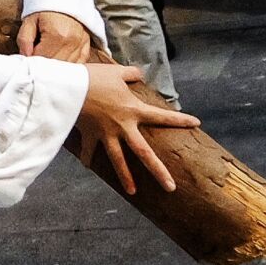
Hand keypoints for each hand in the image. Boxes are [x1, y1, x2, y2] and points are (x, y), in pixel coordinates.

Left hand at [18, 10, 92, 62]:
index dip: (31, 63)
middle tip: (33, 63)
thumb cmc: (44, 6)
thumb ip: (24, 39)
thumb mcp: (29, 19)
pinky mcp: (87, 44)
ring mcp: (81, 43)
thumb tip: (25, 57)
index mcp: (57, 35)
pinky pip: (80, 63)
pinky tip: (59, 64)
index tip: (25, 62)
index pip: (42, 60)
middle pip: (55, 66)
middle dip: (43, 67)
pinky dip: (69, 66)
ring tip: (45, 62)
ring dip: (55, 68)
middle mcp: (72, 41)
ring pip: (67, 67)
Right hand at [72, 63, 197, 194]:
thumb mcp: (116, 72)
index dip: (180, 119)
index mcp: (133, 110)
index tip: (196, 123)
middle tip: (170, 187)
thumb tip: (138, 74)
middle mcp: (123, 126)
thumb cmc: (93, 78)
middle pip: (144, 153)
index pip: (162, 116)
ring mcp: (106, 134)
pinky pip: (89, 150)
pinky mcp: (89, 135)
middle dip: (158, 171)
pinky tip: (88, 166)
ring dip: (125, 177)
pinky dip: (88, 158)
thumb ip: (131, 74)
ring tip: (133, 192)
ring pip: (118, 160)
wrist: (69, 88)